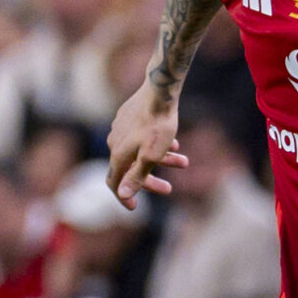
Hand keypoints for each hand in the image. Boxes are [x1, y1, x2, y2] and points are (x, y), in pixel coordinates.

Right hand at [105, 81, 185, 208]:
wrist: (161, 90)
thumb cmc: (158, 124)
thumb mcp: (151, 156)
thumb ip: (137, 176)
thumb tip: (123, 194)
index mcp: (118, 154)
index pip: (114, 182)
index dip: (123, 197)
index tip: (135, 207)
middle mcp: (115, 141)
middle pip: (130, 169)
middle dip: (150, 181)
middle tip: (168, 189)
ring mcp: (121, 128)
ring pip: (140, 152)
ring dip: (162, 161)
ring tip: (183, 162)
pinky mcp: (129, 117)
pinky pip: (142, 138)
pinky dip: (158, 146)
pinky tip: (175, 144)